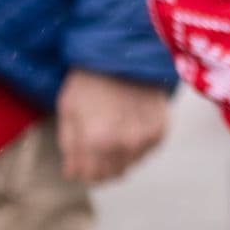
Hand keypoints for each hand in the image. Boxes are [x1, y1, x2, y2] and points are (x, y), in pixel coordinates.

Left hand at [55, 70, 171, 184]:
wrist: (124, 53)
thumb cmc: (89, 80)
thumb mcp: (68, 110)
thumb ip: (69, 147)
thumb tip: (73, 174)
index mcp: (97, 141)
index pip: (88, 176)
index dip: (80, 170)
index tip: (78, 161)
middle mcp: (125, 145)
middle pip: (111, 175)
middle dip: (99, 166)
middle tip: (94, 146)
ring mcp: (146, 139)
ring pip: (129, 165)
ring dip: (118, 156)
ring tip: (111, 131)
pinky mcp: (161, 131)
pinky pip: (145, 151)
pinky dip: (135, 144)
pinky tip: (127, 124)